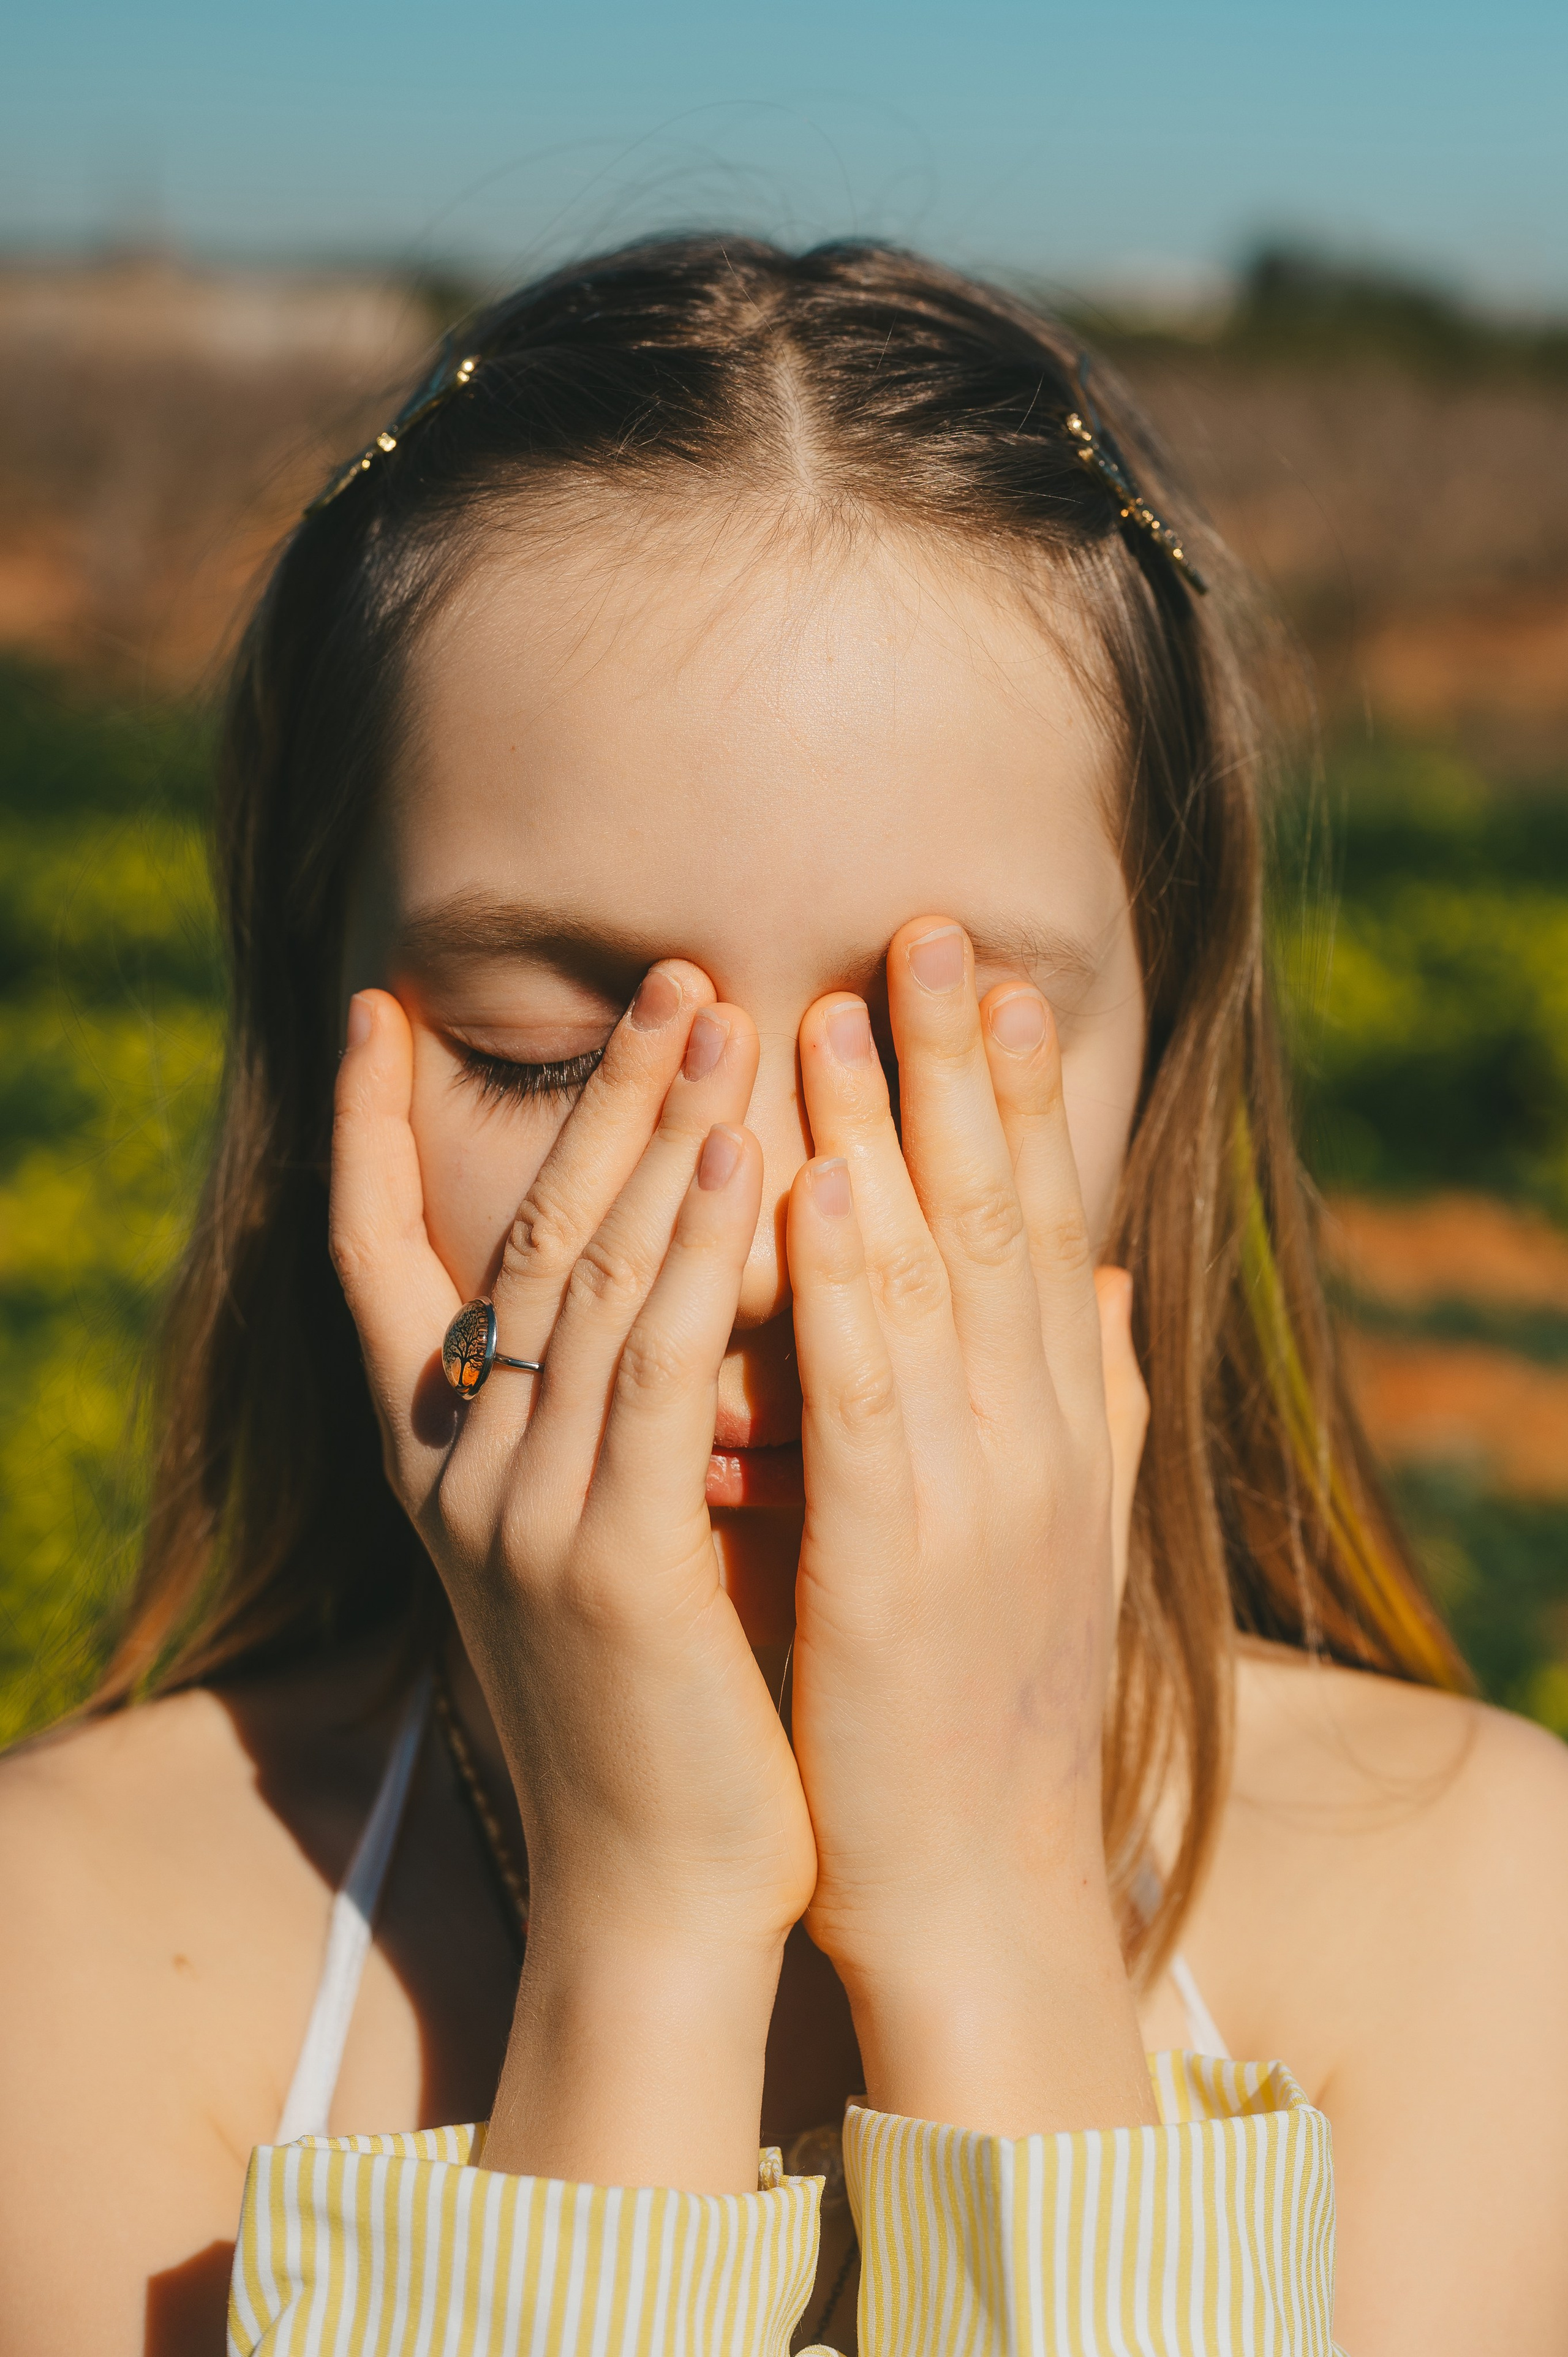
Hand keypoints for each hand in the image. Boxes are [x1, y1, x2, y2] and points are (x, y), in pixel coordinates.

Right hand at [330, 968, 814, 2185]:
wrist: (662, 1899)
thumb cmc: (666, 1710)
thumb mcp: (614, 1533)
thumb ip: (627, 1409)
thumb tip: (681, 1274)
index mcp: (446, 1468)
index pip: (373, 1263)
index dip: (357, 1132)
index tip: (371, 1009)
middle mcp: (461, 1476)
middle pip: (516, 1240)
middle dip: (595, 1100)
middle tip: (670, 977)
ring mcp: (525, 1518)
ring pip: (589, 1283)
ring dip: (659, 1140)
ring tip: (722, 1014)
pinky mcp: (613, 1564)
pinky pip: (661, 1375)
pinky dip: (701, 1260)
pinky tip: (753, 1161)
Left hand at [785, 919, 1153, 2134]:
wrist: (983, 1893)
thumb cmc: (991, 1710)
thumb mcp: (1057, 1541)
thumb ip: (1083, 1403)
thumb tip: (1095, 1280)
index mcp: (1065, 1432)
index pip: (1046, 1227)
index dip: (1023, 1095)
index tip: (992, 977)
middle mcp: (1037, 1443)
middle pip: (1001, 1219)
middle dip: (962, 1069)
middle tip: (927, 929)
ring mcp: (975, 1500)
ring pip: (933, 1284)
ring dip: (886, 1139)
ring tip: (841, 1010)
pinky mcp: (896, 1568)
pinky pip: (866, 1400)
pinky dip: (840, 1288)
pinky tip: (809, 1190)